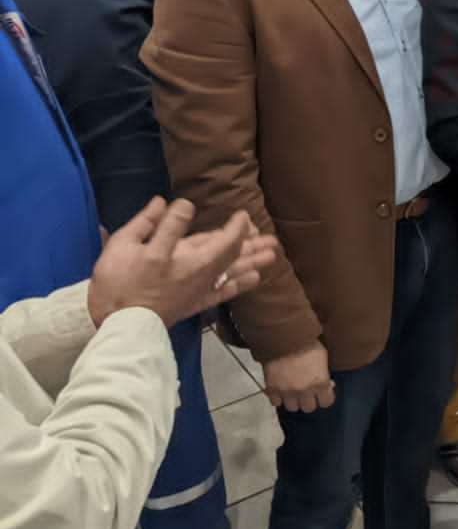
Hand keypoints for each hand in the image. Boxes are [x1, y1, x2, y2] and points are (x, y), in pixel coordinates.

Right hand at [87, 198, 276, 328]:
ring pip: (229, 268)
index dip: (183, 210)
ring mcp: (195, 286)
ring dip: (252, 257)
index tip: (186, 204)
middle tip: (258, 224)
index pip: (178, 222)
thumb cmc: (114, 285)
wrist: (118, 326)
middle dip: (242, 234)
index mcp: (160, 253)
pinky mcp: (197, 302)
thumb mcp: (117, 249)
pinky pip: (223, 292)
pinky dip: (239, 284)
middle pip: (221, 247)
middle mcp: (185, 268)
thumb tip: (160, 202)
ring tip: (272, 250)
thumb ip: (142, 224)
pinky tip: (256, 278)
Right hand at [264, 343, 334, 412]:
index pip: (327, 402)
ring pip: (292, 408)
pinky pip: (276, 403)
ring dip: (293, 400)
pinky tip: (281, 389)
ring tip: (293, 391)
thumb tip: (328, 385)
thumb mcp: (323, 357)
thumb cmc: (307, 344)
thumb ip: (324, 374)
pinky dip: (278, 398)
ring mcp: (287, 392)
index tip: (323, 393)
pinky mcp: (272, 390)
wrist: (284, 337)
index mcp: (320, 382)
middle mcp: (305, 391)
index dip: (325, 397)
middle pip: (309, 408)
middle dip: (309, 400)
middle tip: (307, 392)